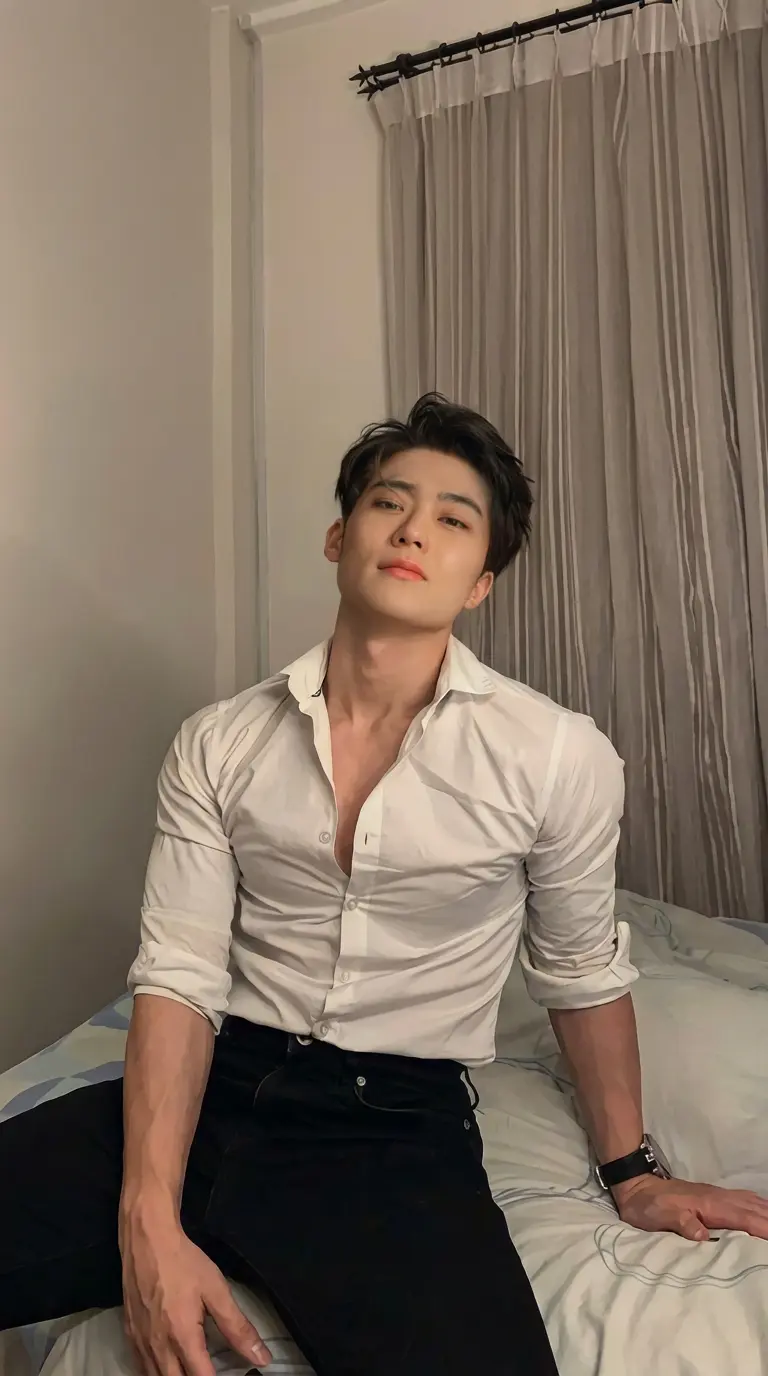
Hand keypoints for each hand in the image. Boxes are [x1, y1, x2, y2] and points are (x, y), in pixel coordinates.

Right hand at [120, 1210, 271, 1375]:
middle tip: (209, 1370)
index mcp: (183, 1338)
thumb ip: (238, 1328)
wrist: (147, 1239)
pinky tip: (167, 1367)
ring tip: (191, 1369)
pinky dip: (155, 1373)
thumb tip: (262, 1357)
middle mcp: (158, 1347)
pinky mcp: (129, 1334)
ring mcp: (140, 1343)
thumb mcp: (216, 1291)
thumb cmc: (184, 1262)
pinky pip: (141, 1368)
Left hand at [613, 1174, 767, 1241]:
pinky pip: (742, 1201)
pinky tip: (762, 1212)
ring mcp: (716, 1196)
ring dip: (766, 1213)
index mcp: (709, 1205)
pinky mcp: (712, 1197)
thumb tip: (702, 1235)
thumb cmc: (648, 1206)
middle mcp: (717, 1198)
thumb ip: (681, 1223)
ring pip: (750, 1203)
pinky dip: (757, 1206)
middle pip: (752, 1209)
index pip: (742, 1218)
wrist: (636, 1186)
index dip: (762, 1228)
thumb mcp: (659, 1216)